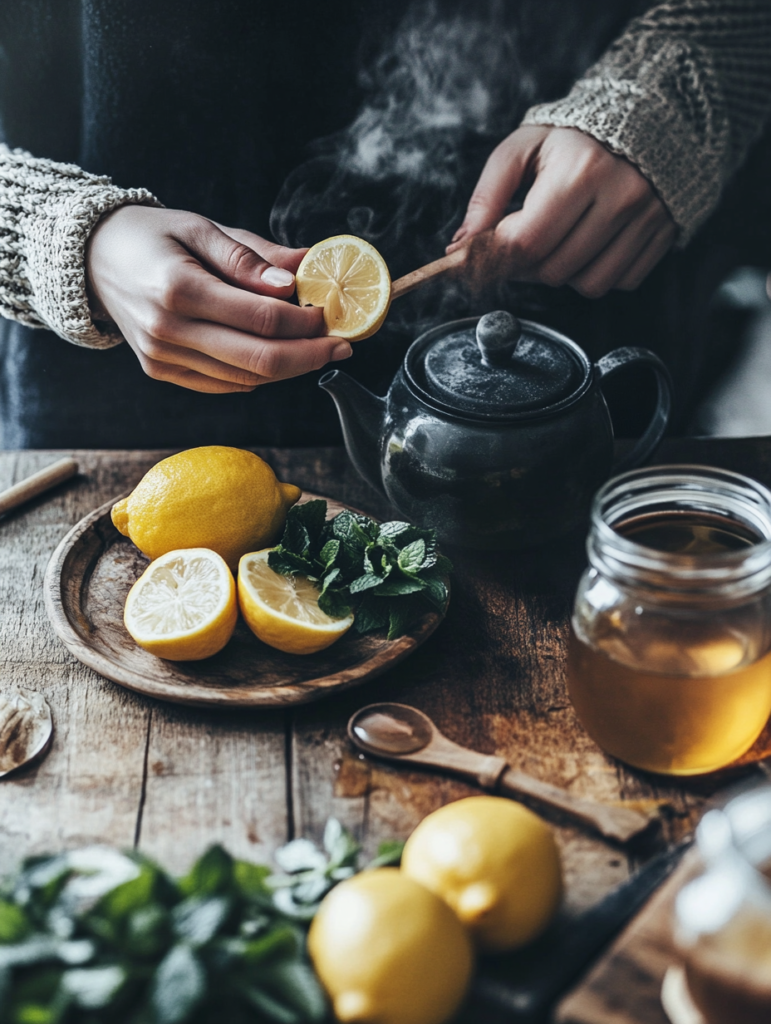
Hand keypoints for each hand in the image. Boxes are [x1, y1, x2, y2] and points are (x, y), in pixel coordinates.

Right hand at [86, 206, 350, 392]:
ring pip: (246, 378)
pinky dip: (258, 374)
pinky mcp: (162, 371)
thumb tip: (300, 276)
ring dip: (289, 367)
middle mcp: (167, 331)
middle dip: (310, 355)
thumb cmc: (152, 237)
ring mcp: (162, 358)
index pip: (262, 320)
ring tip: (316, 348)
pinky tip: (277, 356)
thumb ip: (251, 256)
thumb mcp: (201, 227)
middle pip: (260, 360)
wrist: (93, 260)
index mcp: (178, 289)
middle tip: (342, 345)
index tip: (332, 315)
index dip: (306, 323)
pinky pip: (225, 384)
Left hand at [449, 126, 675, 297]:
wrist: (646, 116)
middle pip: (552, 269)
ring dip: (560, 273)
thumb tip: (461, 247)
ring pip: (586, 284)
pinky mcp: (662, 235)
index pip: (525, 242)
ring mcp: (646, 219)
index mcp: (580, 171)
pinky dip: (595, 273)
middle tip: (517, 244)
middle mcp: (619, 197)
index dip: (494, 259)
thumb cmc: (574, 135)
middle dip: (524, 266)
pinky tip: (587, 245)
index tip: (475, 259)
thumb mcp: (522, 148)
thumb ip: (486, 196)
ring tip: (554, 242)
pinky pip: (618, 282)